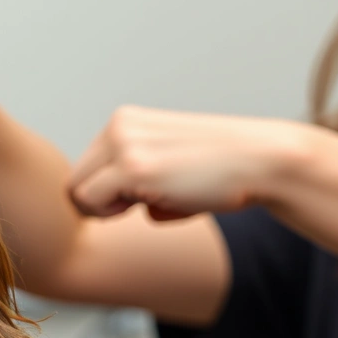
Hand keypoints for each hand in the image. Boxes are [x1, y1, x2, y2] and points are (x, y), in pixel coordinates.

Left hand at [67, 106, 314, 220]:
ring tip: (158, 199)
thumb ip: (133, 177)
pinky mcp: (133, 168)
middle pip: (76, 181)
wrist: (261, 162)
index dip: (108, 193)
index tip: (144, 196)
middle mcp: (118, 126)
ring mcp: (124, 145)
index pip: (86, 168)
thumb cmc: (219, 171)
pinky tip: (161, 202)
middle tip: (150, 201)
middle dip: (104, 202)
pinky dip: (115, 215)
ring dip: (110, 210)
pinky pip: (91, 204)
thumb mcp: (166, 162)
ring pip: (78, 194)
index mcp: (125, 121)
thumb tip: (103, 207)